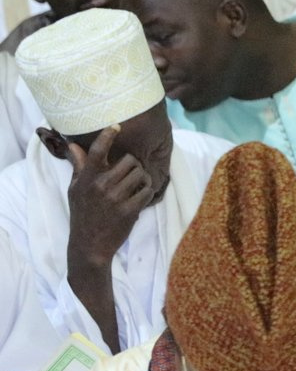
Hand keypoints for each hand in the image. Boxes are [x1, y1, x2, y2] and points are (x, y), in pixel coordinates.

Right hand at [53, 126, 151, 268]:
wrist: (89, 245)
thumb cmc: (83, 214)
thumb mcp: (75, 190)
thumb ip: (79, 167)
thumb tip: (73, 145)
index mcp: (86, 178)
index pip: (96, 151)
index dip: (107, 136)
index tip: (116, 126)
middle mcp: (100, 186)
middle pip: (129, 160)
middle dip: (135, 164)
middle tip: (133, 172)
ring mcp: (115, 198)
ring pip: (140, 174)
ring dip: (143, 178)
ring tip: (138, 185)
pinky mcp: (129, 211)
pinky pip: (147, 191)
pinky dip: (148, 191)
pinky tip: (142, 196)